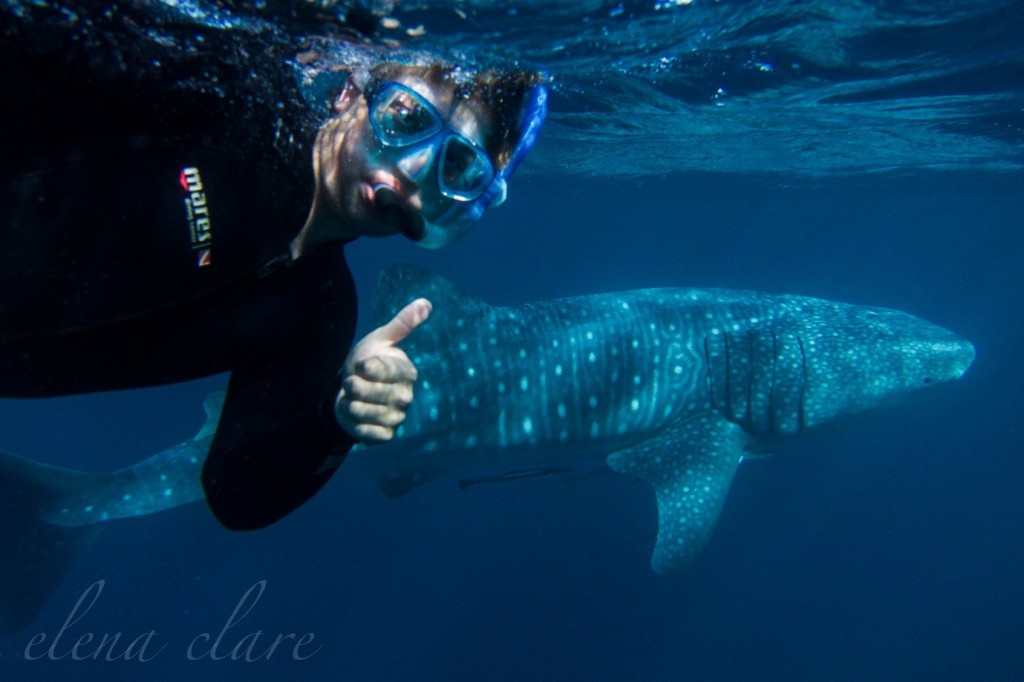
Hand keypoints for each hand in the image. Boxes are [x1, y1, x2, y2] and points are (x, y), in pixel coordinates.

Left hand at [335, 298, 431, 442]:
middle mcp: (406, 395)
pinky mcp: (387, 435)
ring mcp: (398, 417)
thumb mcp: (380, 340)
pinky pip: (367, 432)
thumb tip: (426, 302)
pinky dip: (354, 424)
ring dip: (350, 405)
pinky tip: (354, 415)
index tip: (359, 364)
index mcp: (407, 371)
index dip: (366, 367)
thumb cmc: (368, 362)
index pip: (385, 370)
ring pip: (366, 412)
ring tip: (351, 398)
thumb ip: (402, 324)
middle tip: (351, 382)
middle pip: (373, 393)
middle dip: (354, 386)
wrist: (352, 394)